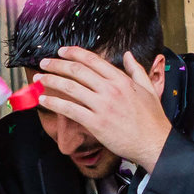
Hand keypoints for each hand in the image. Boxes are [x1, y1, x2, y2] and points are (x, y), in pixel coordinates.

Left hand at [35, 45, 172, 170]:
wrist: (154, 143)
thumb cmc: (152, 119)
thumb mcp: (148, 88)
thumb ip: (136, 70)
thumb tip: (128, 55)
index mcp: (121, 80)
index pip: (93, 60)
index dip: (74, 53)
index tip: (62, 51)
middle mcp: (110, 90)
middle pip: (77, 71)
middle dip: (57, 64)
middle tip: (44, 62)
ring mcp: (102, 106)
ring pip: (70, 88)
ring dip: (51, 81)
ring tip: (40, 78)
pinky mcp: (96, 123)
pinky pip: (70, 110)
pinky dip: (55, 103)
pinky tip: (44, 100)